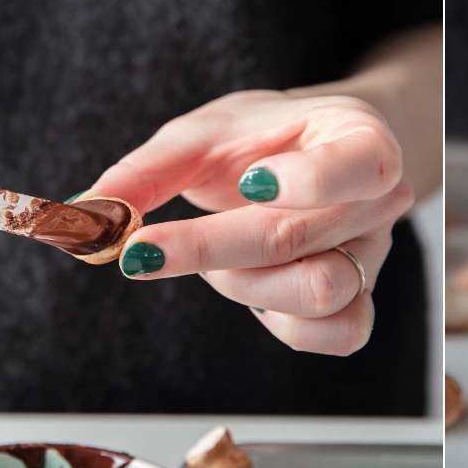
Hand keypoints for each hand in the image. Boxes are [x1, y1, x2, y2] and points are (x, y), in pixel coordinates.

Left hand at [82, 89, 414, 355]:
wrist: (307, 155)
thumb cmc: (262, 139)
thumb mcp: (204, 134)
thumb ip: (148, 171)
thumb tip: (87, 215)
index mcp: (361, 137)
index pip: (362, 165)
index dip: (307, 181)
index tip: (246, 183)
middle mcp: (380, 200)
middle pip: (302, 238)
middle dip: (211, 247)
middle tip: (140, 250)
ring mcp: (373, 253)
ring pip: (321, 292)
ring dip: (244, 283)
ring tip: (213, 260)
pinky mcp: (362, 298)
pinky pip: (341, 333)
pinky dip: (285, 324)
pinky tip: (253, 293)